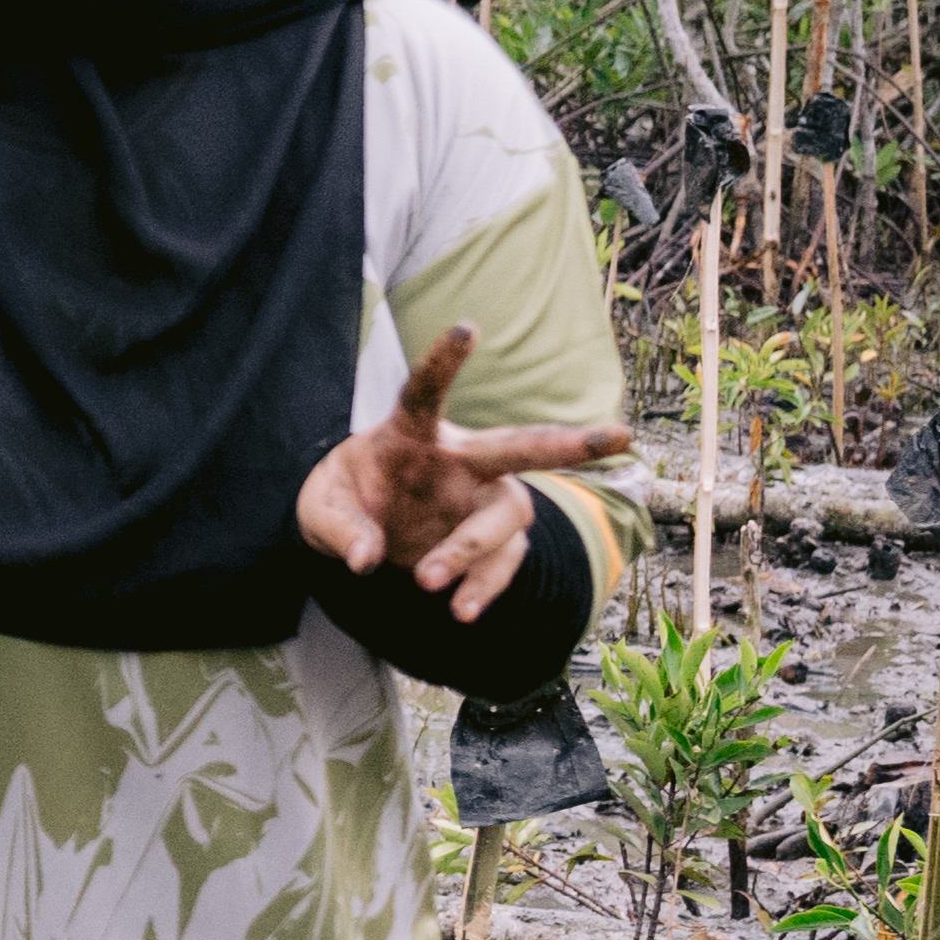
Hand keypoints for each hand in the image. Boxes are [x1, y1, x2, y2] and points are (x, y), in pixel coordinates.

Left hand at [294, 324, 634, 606]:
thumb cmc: (346, 501)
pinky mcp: (491, 541)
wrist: (360, 538)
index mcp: (412, 434)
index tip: (468, 329)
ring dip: (472, 548)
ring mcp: (483, 500)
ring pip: (510, 513)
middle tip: (619, 437)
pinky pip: (501, 562)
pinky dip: (483, 586)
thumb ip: (341, 529)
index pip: (426, 393)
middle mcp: (461, 460)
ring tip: (424, 581)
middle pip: (520, 446)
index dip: (444, 362)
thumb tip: (367, 559)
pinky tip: (461, 611)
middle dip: (571, 443)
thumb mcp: (321, 511)